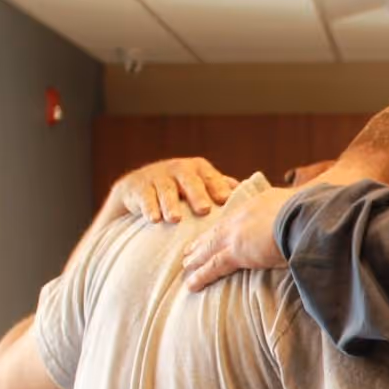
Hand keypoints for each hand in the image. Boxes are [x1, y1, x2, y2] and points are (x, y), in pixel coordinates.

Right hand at [112, 157, 238, 222]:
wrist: (138, 188)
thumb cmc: (179, 189)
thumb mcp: (199, 185)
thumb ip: (220, 187)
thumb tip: (251, 193)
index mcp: (197, 169)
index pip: (210, 176)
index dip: (217, 186)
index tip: (225, 199)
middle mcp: (177, 169)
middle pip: (189, 180)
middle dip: (196, 194)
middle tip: (204, 209)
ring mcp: (156, 176)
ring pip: (165, 190)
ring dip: (171, 205)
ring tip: (176, 219)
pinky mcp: (137, 187)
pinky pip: (143, 198)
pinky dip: (149, 208)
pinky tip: (154, 220)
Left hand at [181, 186, 297, 289]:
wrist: (304, 216)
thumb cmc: (309, 211)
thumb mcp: (299, 205)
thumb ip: (293, 213)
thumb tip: (301, 217)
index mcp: (256, 204)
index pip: (234, 218)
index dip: (222, 227)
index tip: (213, 233)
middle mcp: (241, 216)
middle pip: (216, 231)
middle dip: (202, 241)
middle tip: (189, 250)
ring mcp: (236, 234)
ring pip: (209, 248)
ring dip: (196, 258)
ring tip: (185, 266)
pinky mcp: (236, 253)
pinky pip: (213, 267)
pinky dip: (201, 276)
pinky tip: (191, 285)